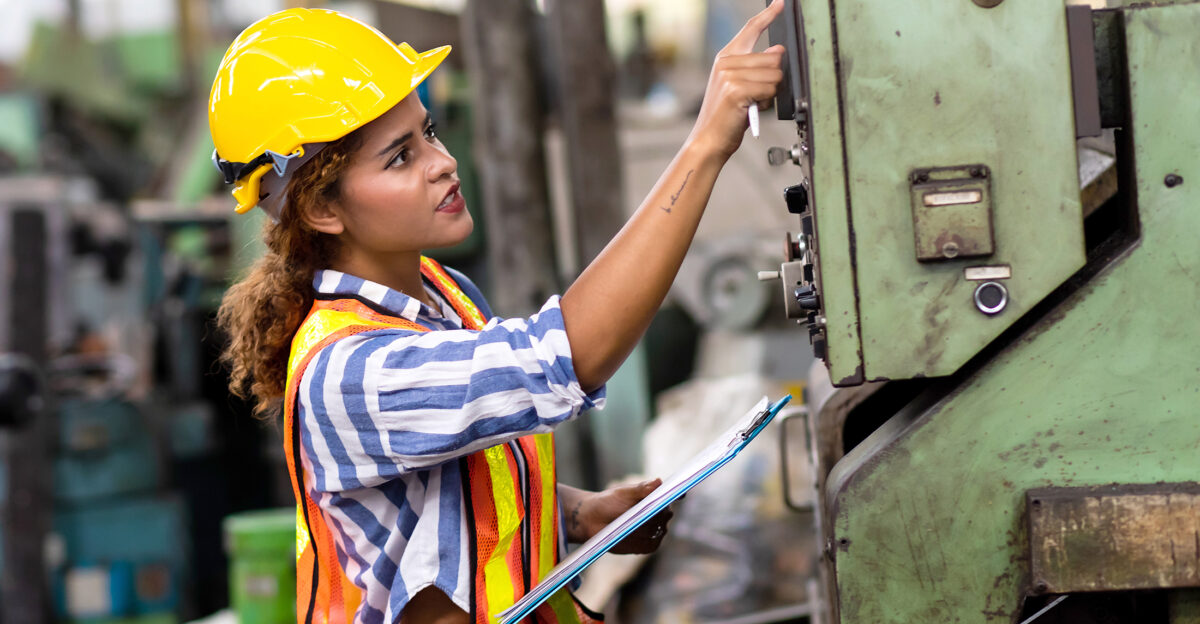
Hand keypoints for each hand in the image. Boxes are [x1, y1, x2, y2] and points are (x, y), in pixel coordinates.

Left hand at [562, 479, 673, 554]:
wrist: (592, 520)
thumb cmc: (608, 502)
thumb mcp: (622, 493)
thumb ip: (641, 489)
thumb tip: (658, 482)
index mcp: (656, 497)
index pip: (673, 495)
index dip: (678, 494)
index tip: (680, 494)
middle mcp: (659, 515)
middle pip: (665, 515)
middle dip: (653, 514)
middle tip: (638, 512)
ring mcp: (655, 531)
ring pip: (658, 531)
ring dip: (644, 529)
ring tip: (627, 525)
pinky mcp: (649, 545)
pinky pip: (652, 544)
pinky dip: (641, 541)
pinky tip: (629, 537)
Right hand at [688, 0, 785, 161]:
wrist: (709, 139)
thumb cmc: (726, 116)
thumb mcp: (742, 87)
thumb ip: (758, 67)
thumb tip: (778, 51)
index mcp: (726, 58)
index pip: (750, 30)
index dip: (767, 15)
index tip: (780, 3)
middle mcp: (726, 62)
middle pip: (773, 58)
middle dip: (772, 79)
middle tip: (755, 96)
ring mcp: (729, 75)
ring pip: (774, 75)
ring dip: (769, 93)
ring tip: (752, 103)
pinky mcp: (736, 90)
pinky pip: (769, 89)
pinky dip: (766, 102)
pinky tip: (752, 108)